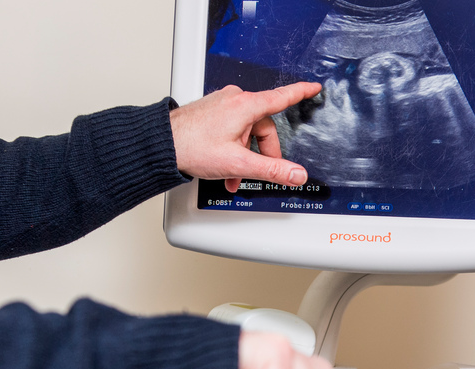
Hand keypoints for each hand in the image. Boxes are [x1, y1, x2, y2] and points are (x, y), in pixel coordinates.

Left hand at [169, 83, 321, 192]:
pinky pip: (231, 129)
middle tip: (255, 173)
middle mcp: (234, 100)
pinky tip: (223, 165)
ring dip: (244, 155)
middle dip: (261, 153)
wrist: (160, 144)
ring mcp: (221, 105)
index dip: (301, 93)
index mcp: (245, 106)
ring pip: (246, 131)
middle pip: (263, 126)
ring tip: (232, 176)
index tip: (314, 88)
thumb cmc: (191, 146)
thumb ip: (271, 170)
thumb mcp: (238, 163)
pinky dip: (232, 148)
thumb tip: (295, 174)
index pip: (282, 97)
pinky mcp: (211, 112)